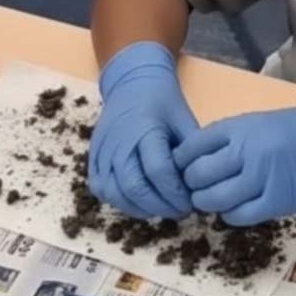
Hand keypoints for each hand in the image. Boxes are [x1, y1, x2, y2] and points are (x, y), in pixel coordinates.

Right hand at [88, 42, 197, 218]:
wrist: (132, 84)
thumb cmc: (164, 103)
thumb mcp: (185, 121)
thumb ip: (192, 152)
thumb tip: (203, 186)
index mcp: (145, 129)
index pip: (158, 170)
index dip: (175, 193)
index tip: (190, 203)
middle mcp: (119, 141)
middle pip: (134, 186)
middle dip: (160, 206)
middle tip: (179, 211)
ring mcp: (102, 150)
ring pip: (114, 193)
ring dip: (140, 208)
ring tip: (161, 209)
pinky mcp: (92, 157)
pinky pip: (100, 189)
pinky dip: (120, 202)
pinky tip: (140, 203)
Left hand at [174, 101, 295, 225]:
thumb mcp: (264, 122)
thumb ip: (234, 139)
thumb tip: (202, 160)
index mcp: (241, 127)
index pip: (192, 147)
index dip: (182, 162)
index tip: (184, 169)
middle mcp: (246, 151)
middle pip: (197, 175)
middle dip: (192, 185)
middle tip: (199, 189)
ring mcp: (260, 178)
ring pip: (213, 199)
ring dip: (208, 203)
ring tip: (215, 201)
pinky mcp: (276, 203)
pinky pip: (237, 216)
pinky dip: (230, 215)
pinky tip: (237, 209)